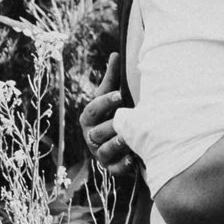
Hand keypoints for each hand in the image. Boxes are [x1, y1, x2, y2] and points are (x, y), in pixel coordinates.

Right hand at [81, 54, 136, 172]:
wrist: (124, 142)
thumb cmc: (116, 113)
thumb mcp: (113, 96)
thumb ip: (114, 79)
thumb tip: (117, 53)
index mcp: (90, 118)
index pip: (92, 110)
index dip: (105, 103)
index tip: (120, 95)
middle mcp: (91, 136)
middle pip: (96, 132)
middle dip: (110, 125)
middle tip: (126, 118)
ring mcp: (100, 153)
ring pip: (103, 151)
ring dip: (116, 144)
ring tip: (129, 139)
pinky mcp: (111, 168)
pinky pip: (114, 169)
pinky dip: (122, 165)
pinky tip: (133, 160)